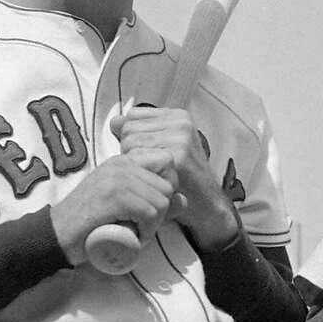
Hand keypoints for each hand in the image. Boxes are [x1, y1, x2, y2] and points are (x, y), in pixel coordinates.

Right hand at [51, 148, 180, 265]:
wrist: (55, 234)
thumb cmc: (90, 223)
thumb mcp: (125, 207)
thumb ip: (152, 201)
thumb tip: (184, 200)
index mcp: (124, 161)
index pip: (166, 160)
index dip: (167, 186)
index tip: (151, 208)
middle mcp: (121, 163)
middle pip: (168, 184)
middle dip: (161, 211)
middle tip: (141, 226)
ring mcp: (117, 178)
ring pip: (162, 200)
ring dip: (154, 224)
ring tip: (134, 232)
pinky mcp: (114, 196)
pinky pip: (150, 212)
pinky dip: (146, 231)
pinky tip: (131, 237)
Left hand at [112, 107, 238, 249]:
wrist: (207, 205)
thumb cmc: (185, 179)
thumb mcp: (164, 148)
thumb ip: (140, 132)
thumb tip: (115, 122)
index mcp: (178, 117)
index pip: (133, 116)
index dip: (132, 137)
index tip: (147, 154)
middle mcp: (181, 123)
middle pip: (129, 128)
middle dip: (130, 150)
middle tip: (149, 168)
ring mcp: (180, 138)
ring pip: (128, 142)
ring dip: (133, 163)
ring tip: (151, 175)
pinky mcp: (176, 156)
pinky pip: (136, 157)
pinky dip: (137, 173)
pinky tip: (151, 182)